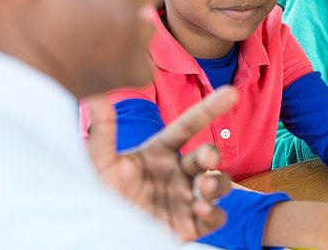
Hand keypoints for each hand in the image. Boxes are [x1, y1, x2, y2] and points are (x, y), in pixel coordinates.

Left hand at [85, 86, 236, 241]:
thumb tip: (97, 98)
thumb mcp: (99, 164)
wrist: (98, 234)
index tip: (230, 93)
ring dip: (217, 184)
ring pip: (218, 185)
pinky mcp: (190, 225)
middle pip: (206, 157)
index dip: (209, 109)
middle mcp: (177, 173)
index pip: (188, 126)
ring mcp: (186, 199)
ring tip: (203, 188)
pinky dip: (215, 213)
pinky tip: (202, 210)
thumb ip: (103, 134)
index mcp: (160, 152)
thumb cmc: (100, 196)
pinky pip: (215, 218)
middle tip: (209, 158)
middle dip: (212, 154)